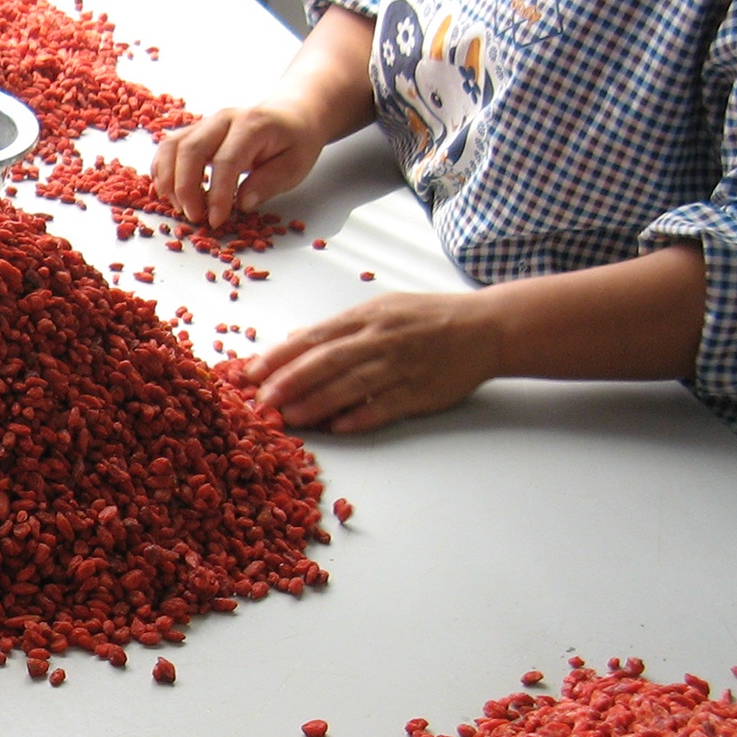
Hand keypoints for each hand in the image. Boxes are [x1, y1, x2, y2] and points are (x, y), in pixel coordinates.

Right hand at [151, 97, 329, 230]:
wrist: (290, 114)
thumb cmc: (294, 141)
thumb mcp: (295, 165)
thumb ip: (268, 183)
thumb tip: (242, 204)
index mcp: (252, 125)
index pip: (226, 160)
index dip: (218, 194)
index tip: (217, 220)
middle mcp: (223, 119)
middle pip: (191, 150)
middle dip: (186, 189)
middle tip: (195, 217)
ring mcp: (205, 123)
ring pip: (172, 146)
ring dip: (168, 181)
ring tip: (179, 207)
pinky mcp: (194, 131)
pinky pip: (167, 147)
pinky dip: (161, 171)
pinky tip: (168, 192)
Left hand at [246, 291, 504, 432]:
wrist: (487, 327)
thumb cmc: (428, 317)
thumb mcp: (381, 308)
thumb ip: (339, 327)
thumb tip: (295, 339)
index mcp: (366, 316)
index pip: (312, 337)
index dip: (278, 356)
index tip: (249, 373)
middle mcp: (380, 339)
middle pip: (326, 361)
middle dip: (289, 381)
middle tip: (260, 401)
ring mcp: (401, 365)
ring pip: (351, 385)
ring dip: (316, 403)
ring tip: (288, 419)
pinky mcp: (421, 391)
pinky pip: (385, 406)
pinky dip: (360, 417)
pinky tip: (337, 428)